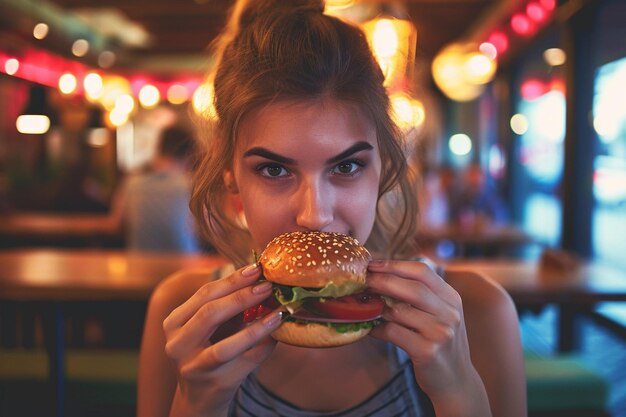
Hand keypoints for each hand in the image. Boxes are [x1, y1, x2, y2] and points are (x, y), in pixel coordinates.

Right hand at [162, 264, 282, 415]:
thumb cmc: (210, 350)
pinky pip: (243, 364)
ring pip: (225, 346)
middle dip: (242, 297)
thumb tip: (261, 277)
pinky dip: (262, 348)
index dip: (232, 279)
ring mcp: (193, 367)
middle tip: (268, 286)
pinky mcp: (214, 385)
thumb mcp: (212, 326)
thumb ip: (229, 304)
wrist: (201, 397)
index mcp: (174, 322)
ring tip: (277, 313)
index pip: (204, 294)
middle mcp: (177, 344)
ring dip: (256, 327)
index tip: (257, 268)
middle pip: (210, 313)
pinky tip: (276, 335)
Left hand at [366, 260, 489, 415]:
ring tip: (363, 304)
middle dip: (382, 280)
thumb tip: (383, 274)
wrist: (456, 381)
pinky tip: (369, 329)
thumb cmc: (440, 342)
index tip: (372, 264)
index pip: (422, 272)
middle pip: (412, 288)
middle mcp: (449, 313)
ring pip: (400, 311)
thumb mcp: (441, 314)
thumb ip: (422, 295)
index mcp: (451, 298)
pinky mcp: (427, 352)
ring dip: (377, 307)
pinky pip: (393, 332)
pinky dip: (377, 329)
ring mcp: (440, 333)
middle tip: (362, 280)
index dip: (394, 265)